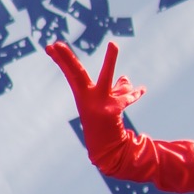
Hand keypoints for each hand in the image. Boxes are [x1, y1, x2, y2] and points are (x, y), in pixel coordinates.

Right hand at [46, 41, 145, 174]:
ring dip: (110, 60)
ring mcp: (98, 104)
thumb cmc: (106, 125)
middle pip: (77, 74)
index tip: (51, 47)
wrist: (107, 149)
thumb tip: (126, 78)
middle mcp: (87, 98)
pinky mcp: (112, 111)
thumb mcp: (110, 104)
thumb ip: (119, 89)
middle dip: (68, 59)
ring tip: (113, 44)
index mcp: (83, 94)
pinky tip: (142, 90)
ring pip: (105, 78)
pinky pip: (126, 98)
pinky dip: (135, 94)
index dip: (62, 60)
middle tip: (58, 44)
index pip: (70, 73)